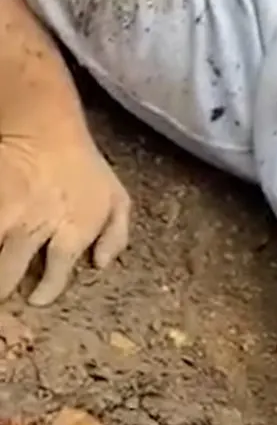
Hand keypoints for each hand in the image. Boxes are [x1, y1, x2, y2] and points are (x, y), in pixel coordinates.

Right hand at [0, 132, 129, 305]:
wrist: (45, 125)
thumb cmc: (85, 165)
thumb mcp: (117, 200)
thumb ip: (116, 237)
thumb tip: (100, 265)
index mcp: (71, 230)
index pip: (56, 272)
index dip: (46, 290)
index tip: (36, 300)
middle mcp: (34, 225)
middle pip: (8, 270)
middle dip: (2, 288)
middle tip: (1, 298)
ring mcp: (6, 211)